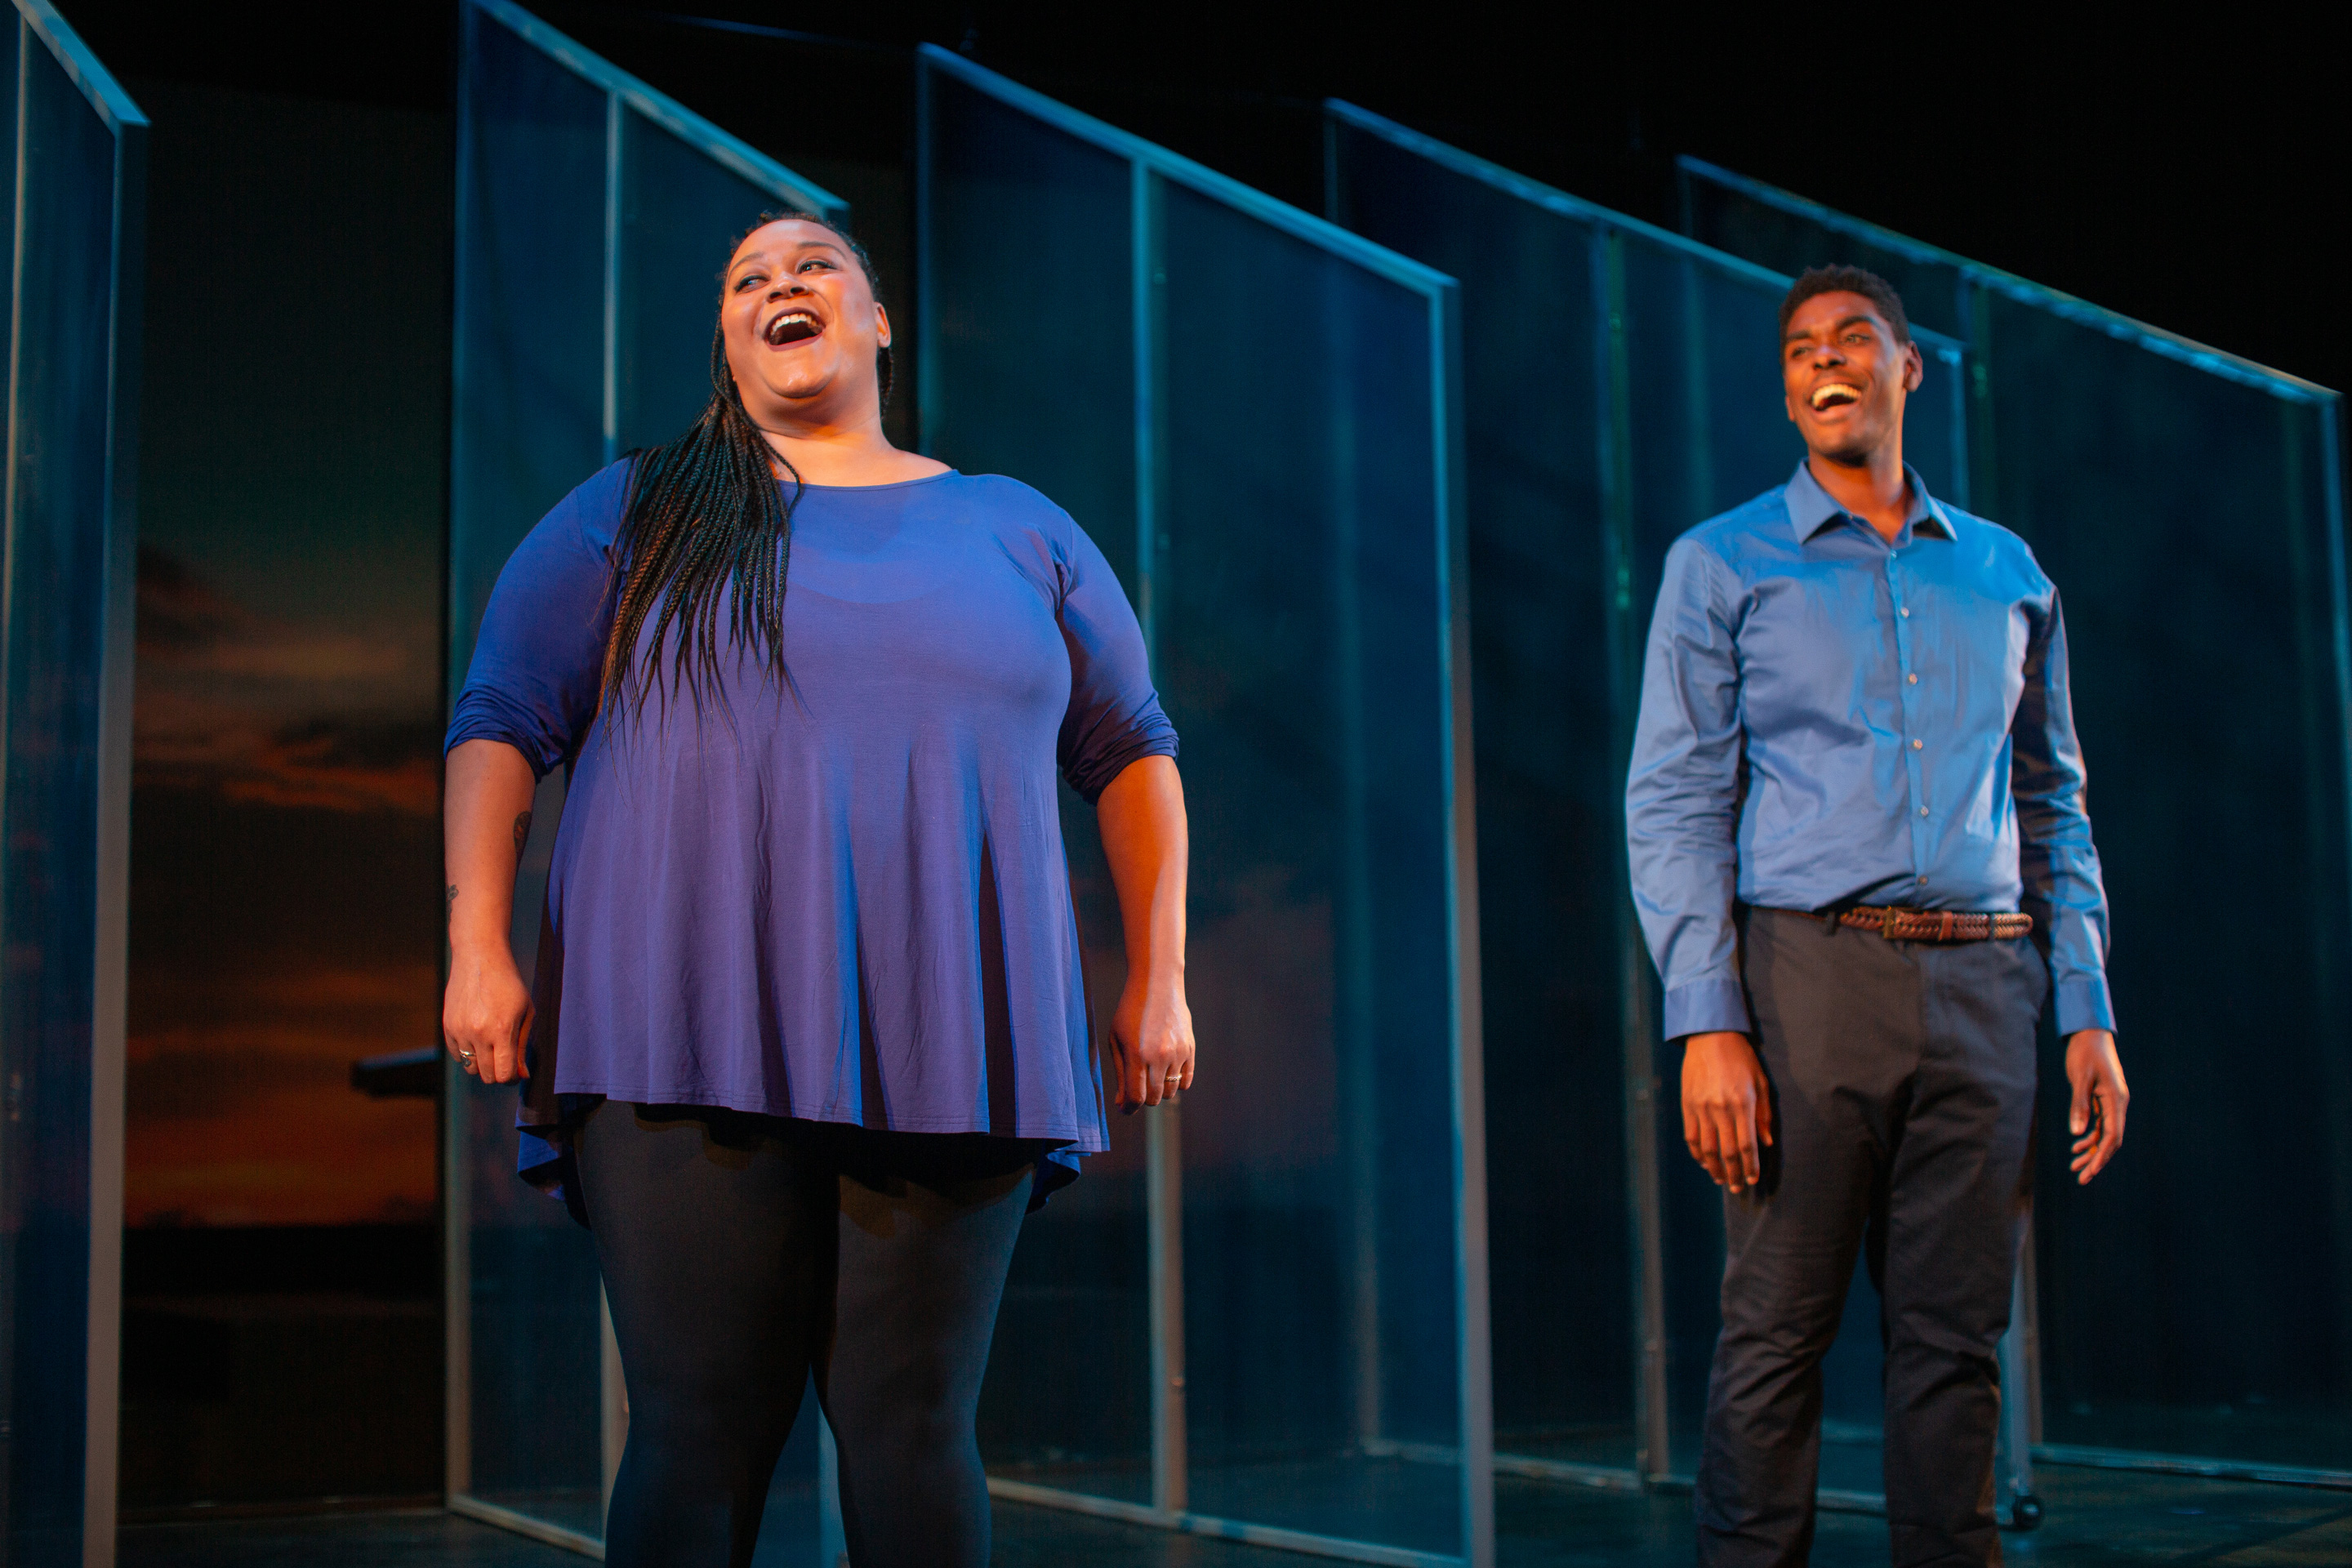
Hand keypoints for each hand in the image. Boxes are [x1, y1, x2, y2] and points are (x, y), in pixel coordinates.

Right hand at [443, 942, 533, 1084]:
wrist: (479, 959)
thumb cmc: (509, 984)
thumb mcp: (526, 1012)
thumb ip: (523, 1046)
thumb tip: (522, 1076)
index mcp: (502, 1031)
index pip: (504, 1075)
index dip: (512, 1078)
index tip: (516, 1071)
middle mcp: (478, 1034)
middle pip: (487, 1075)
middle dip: (499, 1072)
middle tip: (505, 1059)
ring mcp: (460, 1031)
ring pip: (470, 1068)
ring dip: (483, 1064)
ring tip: (492, 1045)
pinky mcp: (447, 1027)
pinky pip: (457, 1056)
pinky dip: (468, 1054)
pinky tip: (478, 1038)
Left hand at [1111, 972, 1193, 1110]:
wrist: (1157, 985)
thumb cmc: (1130, 1012)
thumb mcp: (1116, 1040)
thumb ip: (1121, 1073)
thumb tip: (1122, 1104)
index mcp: (1136, 1054)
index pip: (1135, 1098)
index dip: (1128, 1108)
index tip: (1124, 1108)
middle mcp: (1159, 1056)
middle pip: (1154, 1098)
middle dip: (1143, 1099)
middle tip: (1136, 1088)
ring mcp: (1178, 1053)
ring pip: (1171, 1092)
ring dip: (1159, 1090)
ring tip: (1150, 1074)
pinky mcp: (1190, 1049)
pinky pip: (1186, 1081)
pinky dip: (1176, 1083)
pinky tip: (1165, 1071)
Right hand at [1681, 1031, 1772, 1192]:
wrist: (1710, 1036)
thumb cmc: (1741, 1058)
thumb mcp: (1761, 1083)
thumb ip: (1764, 1114)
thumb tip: (1766, 1142)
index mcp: (1742, 1104)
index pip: (1747, 1145)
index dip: (1750, 1166)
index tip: (1752, 1179)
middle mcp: (1721, 1109)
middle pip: (1727, 1152)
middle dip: (1733, 1173)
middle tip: (1736, 1188)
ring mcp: (1701, 1108)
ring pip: (1707, 1148)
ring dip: (1714, 1168)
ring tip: (1720, 1179)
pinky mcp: (1687, 1105)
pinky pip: (1691, 1136)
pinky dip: (1697, 1153)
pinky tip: (1704, 1162)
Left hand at [2065, 1028, 2126, 1182]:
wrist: (2090, 1033)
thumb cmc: (2085, 1053)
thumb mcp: (2080, 1078)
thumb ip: (2079, 1105)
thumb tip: (2077, 1133)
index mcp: (2116, 1100)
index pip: (2112, 1136)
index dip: (2101, 1156)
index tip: (2090, 1172)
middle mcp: (2117, 1104)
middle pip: (2110, 1140)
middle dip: (2096, 1160)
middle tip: (2081, 1179)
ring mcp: (2111, 1103)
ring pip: (2104, 1134)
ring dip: (2091, 1151)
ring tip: (2073, 1166)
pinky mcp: (2103, 1099)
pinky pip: (2100, 1124)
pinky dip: (2089, 1137)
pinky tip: (2077, 1147)